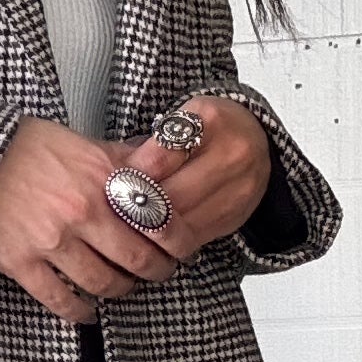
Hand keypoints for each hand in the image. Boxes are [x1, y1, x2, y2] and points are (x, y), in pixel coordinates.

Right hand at [0, 116, 186, 322]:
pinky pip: (62, 301)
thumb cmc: (15, 147)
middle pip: (139, 258)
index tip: (183, 249)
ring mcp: (51, 239)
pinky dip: (81, 312)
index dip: (179, 240)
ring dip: (121, 292)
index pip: (160, 216)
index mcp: (100, 175)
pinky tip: (88, 312)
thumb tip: (156, 158)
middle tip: (160, 274)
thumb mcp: (73, 139)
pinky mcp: (21, 263)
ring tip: (123, 288)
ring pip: (105, 283)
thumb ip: (116, 156)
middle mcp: (82, 209)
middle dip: (157, 272)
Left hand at [105, 94, 274, 256]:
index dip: (128, 179)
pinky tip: (152, 238)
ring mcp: (239, 189)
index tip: (107, 190)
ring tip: (126, 231)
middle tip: (109, 217)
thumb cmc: (205, 128)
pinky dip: (170, 241)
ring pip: (182, 226)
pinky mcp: (238, 215)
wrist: (254, 138)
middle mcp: (232, 155)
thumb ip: (149, 147)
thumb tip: (111, 181)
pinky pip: (195, 237)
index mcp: (211, 121)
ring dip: (150, 232)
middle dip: (135, 210)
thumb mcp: (177, 120)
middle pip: (170, 199)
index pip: (157, 161)